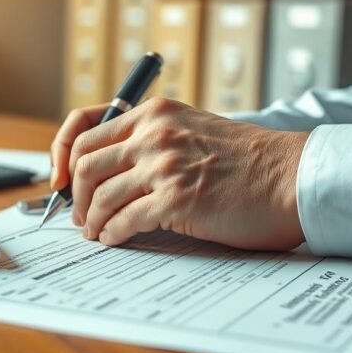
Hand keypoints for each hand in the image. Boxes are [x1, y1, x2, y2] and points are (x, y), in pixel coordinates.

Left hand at [50, 98, 306, 249]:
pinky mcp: (176, 200)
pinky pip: (124, 221)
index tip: (59, 179)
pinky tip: (114, 240)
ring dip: (91, 221)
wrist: (292, 177)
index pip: (85, 127)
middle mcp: (155, 133)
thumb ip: (156, 139)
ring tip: (96, 233)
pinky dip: (112, 234)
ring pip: (100, 196)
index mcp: (156, 112)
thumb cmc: (250, 161)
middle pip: (85, 165)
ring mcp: (164, 166)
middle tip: (80, 215)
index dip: (61, 156)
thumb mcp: (195, 129)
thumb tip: (114, 170)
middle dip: (74, 196)